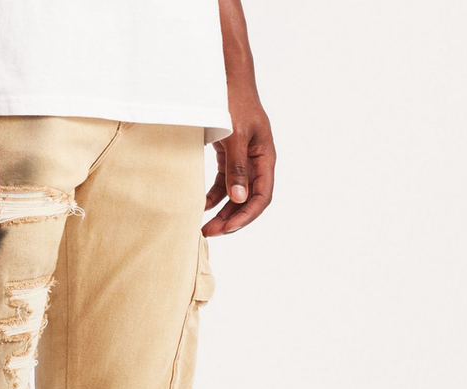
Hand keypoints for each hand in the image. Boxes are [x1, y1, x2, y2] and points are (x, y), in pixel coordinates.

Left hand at [203, 95, 274, 236]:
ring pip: (235, 195)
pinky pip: (223, 183)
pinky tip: (202, 206)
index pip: (262, 195)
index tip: (228, 228)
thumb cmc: (234, 100)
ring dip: (222, 212)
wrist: (225, 77)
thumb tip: (238, 198)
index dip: (247, 215)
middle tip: (209, 232)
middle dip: (231, 219)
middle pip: (248, 200)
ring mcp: (243, 159)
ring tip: (205, 227)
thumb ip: (237, 167)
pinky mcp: (228, 156)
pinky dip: (213, 196)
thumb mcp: (236, 134)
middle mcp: (256, 161)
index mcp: (265, 156)